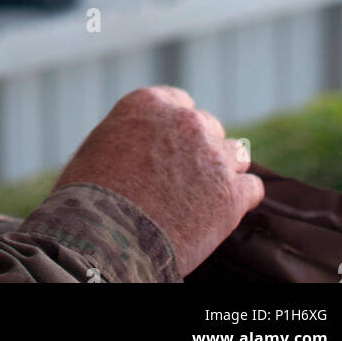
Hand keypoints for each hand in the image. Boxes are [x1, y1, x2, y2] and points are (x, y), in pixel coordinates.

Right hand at [51, 85, 264, 276]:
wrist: (105, 238)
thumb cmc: (90, 197)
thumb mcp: (100, 146)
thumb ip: (131, 134)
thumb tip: (139, 144)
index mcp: (150, 103)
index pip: (181, 103)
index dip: (177, 129)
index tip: (172, 149)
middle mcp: (185, 120)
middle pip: (208, 128)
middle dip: (200, 151)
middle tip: (184, 180)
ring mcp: (212, 155)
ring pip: (235, 155)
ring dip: (223, 172)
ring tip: (204, 198)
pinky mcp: (231, 192)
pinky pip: (252, 188)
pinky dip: (239, 201)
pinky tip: (222, 214)